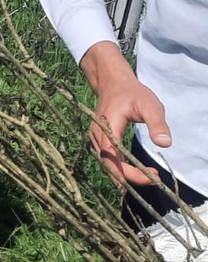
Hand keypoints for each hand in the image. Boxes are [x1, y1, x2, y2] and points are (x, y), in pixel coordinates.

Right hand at [80, 41, 170, 187]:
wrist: (113, 82)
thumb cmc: (133, 93)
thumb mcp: (150, 105)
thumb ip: (157, 124)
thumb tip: (165, 144)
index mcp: (107, 125)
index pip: (112, 156)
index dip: (128, 172)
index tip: (151, 176)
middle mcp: (96, 133)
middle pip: (108, 163)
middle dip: (130, 177)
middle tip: (153, 179)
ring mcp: (95, 136)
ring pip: (106, 163)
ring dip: (125, 174)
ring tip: (148, 176)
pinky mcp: (98, 139)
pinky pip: (106, 158)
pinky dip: (119, 168)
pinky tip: (134, 171)